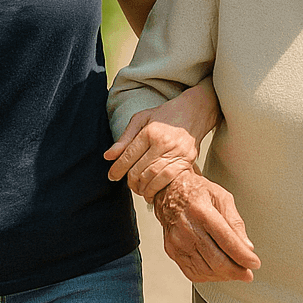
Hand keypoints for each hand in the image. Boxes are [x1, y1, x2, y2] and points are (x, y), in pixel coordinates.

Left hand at [105, 82, 219, 199]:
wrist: (194, 111)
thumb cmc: (165, 115)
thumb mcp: (141, 119)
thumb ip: (125, 138)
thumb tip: (108, 156)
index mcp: (150, 131)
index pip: (129, 156)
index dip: (117, 169)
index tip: (112, 176)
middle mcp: (164, 143)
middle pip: (141, 170)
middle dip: (131, 181)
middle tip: (129, 184)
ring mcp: (177, 152)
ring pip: (155, 178)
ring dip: (145, 188)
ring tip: (140, 190)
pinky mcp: (188, 160)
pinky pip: (171, 179)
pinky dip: (160, 188)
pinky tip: (154, 190)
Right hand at [153, 168, 259, 281]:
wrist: (170, 191)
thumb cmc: (196, 191)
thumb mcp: (222, 197)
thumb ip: (235, 222)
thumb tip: (247, 246)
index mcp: (201, 211)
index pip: (226, 241)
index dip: (243, 256)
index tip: (254, 263)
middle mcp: (187, 228)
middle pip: (216, 260)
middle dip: (236, 271)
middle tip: (247, 272)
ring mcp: (178, 242)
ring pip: (205, 270)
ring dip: (224, 275)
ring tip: (235, 271)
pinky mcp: (172, 252)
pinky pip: (192, 273)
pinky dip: (209, 276)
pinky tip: (218, 271)